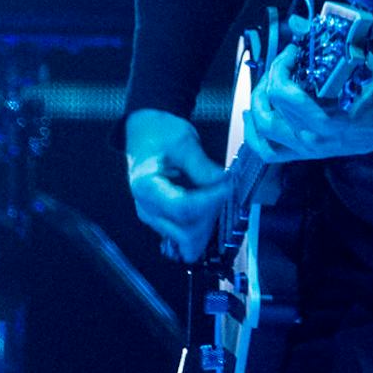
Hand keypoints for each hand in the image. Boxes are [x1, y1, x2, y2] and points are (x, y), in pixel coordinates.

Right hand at [125, 108, 230, 262]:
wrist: (144, 134)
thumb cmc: (159, 134)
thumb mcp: (183, 141)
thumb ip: (202, 165)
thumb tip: (223, 183)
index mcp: (146, 186)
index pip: (182, 207)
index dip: (210, 201)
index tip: (228, 187)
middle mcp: (146, 207)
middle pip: (185, 230)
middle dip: (211, 214)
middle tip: (224, 190)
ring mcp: (153, 217)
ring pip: (187, 238)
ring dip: (208, 223)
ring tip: (216, 196)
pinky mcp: (161, 221)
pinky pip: (184, 236)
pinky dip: (201, 227)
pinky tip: (210, 210)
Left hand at [243, 46, 372, 163]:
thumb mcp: (358, 59)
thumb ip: (325, 42)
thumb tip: (297, 22)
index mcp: (330, 118)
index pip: (283, 94)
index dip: (279, 67)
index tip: (290, 53)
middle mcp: (317, 138)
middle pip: (269, 112)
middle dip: (267, 82)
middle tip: (278, 66)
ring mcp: (312, 148)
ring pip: (265, 135)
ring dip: (256, 108)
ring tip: (261, 90)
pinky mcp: (310, 152)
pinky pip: (271, 152)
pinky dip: (256, 135)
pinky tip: (253, 117)